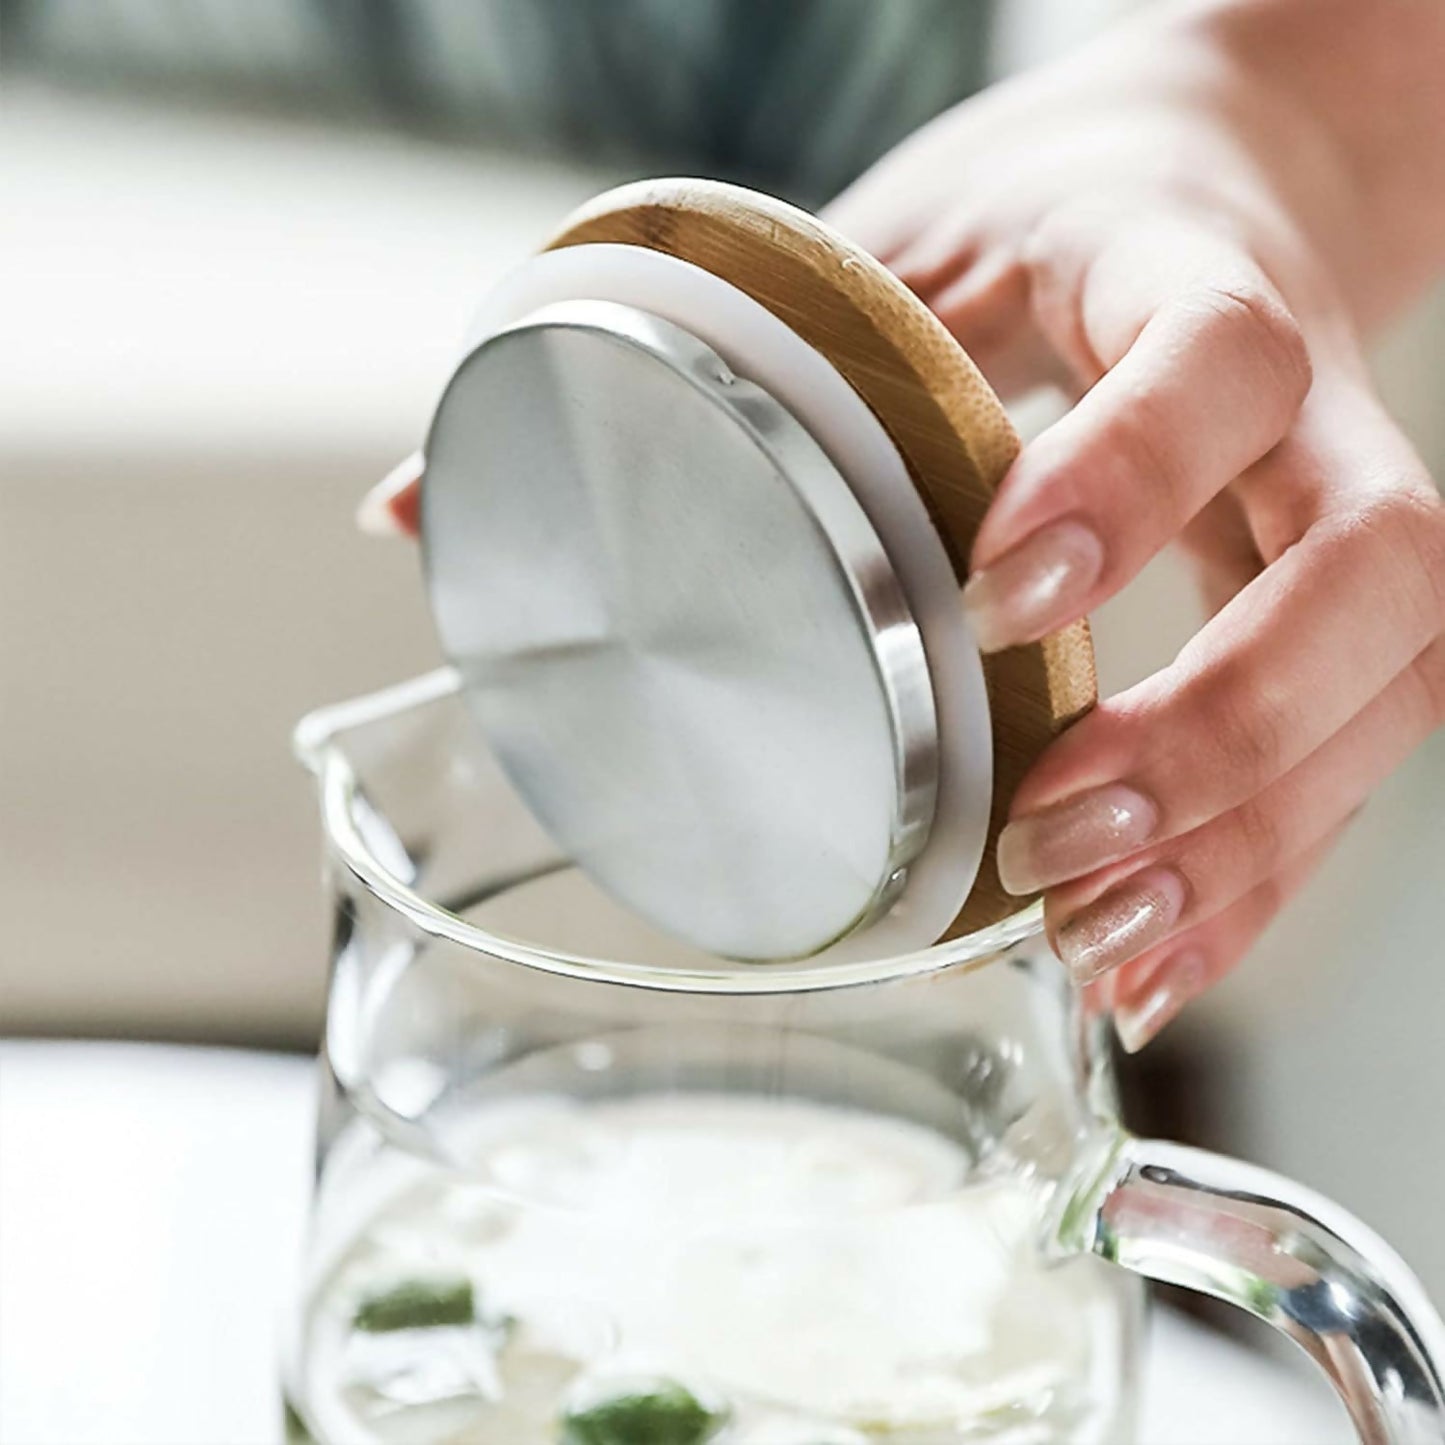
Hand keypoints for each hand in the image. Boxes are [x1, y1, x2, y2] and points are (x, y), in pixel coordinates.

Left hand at [826, 3, 1444, 1047]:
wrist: (1208, 175)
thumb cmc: (1050, 213)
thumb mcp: (923, 233)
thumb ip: (815, 348)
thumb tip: (577, 496)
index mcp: (1185, 266)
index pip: (1218, 357)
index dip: (1127, 484)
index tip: (996, 605)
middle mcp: (1306, 401)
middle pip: (1371, 567)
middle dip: (1225, 726)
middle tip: (1057, 830)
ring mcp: (1333, 507)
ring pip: (1389, 685)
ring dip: (1248, 840)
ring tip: (1098, 936)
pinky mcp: (1331, 606)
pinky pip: (1345, 752)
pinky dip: (1256, 874)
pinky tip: (1159, 957)